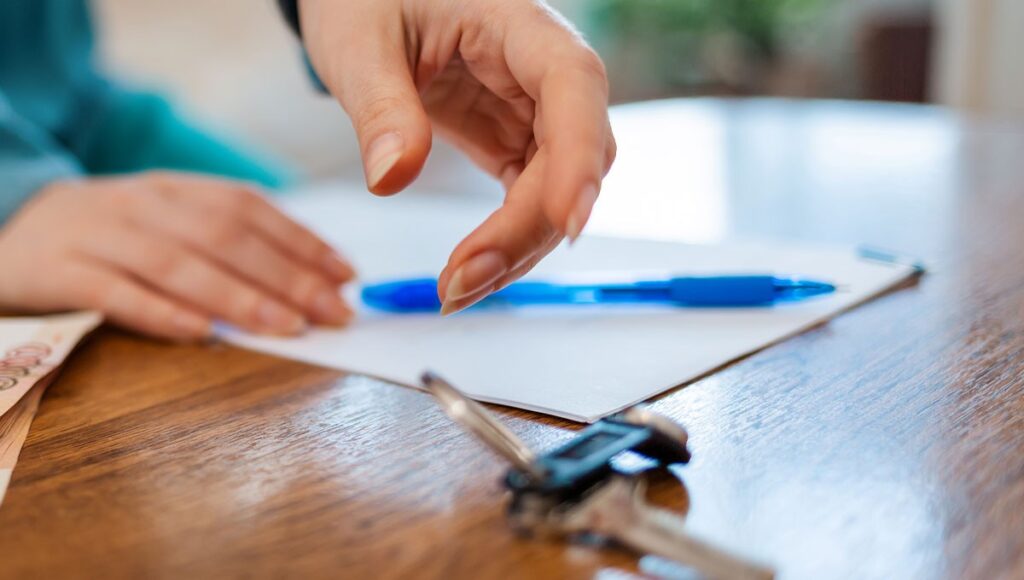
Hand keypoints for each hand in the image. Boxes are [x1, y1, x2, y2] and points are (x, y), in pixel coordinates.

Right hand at [0, 172, 354, 339]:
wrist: (8, 235)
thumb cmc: (109, 240)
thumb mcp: (165, 225)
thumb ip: (223, 241)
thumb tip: (306, 279)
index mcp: (174, 189)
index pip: (248, 208)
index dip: (301, 241)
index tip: (346, 275)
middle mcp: (141, 203)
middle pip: (223, 236)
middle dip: (287, 275)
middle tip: (333, 312)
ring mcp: (98, 234)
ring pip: (177, 263)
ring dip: (238, 296)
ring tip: (286, 327)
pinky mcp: (58, 270)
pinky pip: (113, 291)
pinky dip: (160, 311)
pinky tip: (201, 333)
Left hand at [299, 0, 615, 312]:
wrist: (366, 3)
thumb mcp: (359, 43)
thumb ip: (381, 107)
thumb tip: (392, 179)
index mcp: (517, 23)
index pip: (572, 83)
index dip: (579, 154)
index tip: (567, 219)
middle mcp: (542, 69)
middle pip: (574, 153)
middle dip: (529, 225)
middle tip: (463, 281)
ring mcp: (534, 110)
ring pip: (559, 188)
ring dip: (518, 246)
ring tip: (457, 289)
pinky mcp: (515, 141)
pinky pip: (530, 198)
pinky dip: (506, 240)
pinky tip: (472, 270)